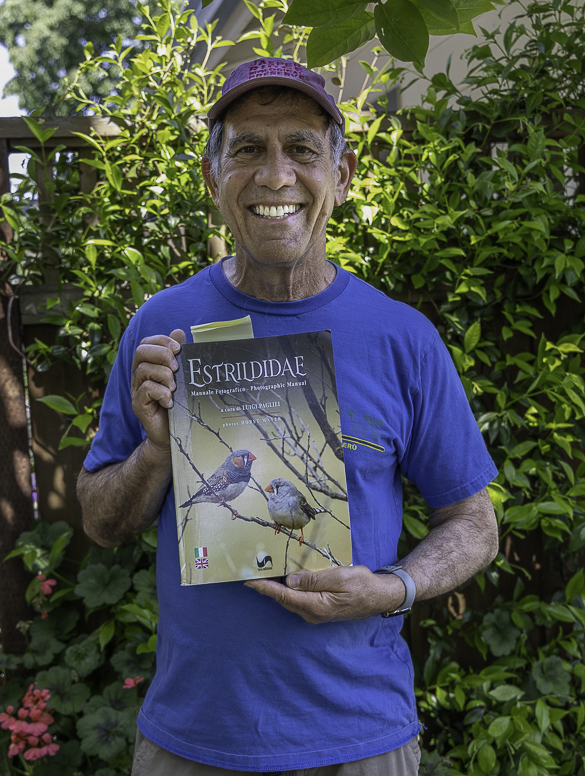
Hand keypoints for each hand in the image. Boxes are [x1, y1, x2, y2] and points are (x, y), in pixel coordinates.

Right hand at [131, 328, 185, 450]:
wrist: (173, 434)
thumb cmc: (179, 404)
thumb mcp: (182, 377)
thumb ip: (179, 356)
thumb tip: (178, 331)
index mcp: (148, 365)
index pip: (147, 343)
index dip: (161, 340)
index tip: (178, 348)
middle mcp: (139, 376)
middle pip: (140, 352)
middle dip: (162, 354)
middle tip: (177, 367)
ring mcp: (136, 390)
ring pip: (143, 370)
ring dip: (164, 375)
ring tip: (175, 388)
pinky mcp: (138, 405)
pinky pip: (146, 390)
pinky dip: (161, 392)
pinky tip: (171, 401)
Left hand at [244, 565, 404, 623]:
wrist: (379, 597)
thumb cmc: (362, 585)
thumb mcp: (340, 577)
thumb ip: (314, 579)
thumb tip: (290, 580)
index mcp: (316, 606)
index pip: (284, 596)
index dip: (264, 588)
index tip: (248, 580)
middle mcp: (312, 613)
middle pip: (283, 598)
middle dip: (266, 586)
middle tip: (251, 571)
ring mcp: (314, 613)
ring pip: (290, 599)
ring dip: (276, 587)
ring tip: (263, 572)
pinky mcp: (318, 609)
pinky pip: (298, 599)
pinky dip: (288, 590)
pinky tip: (284, 579)